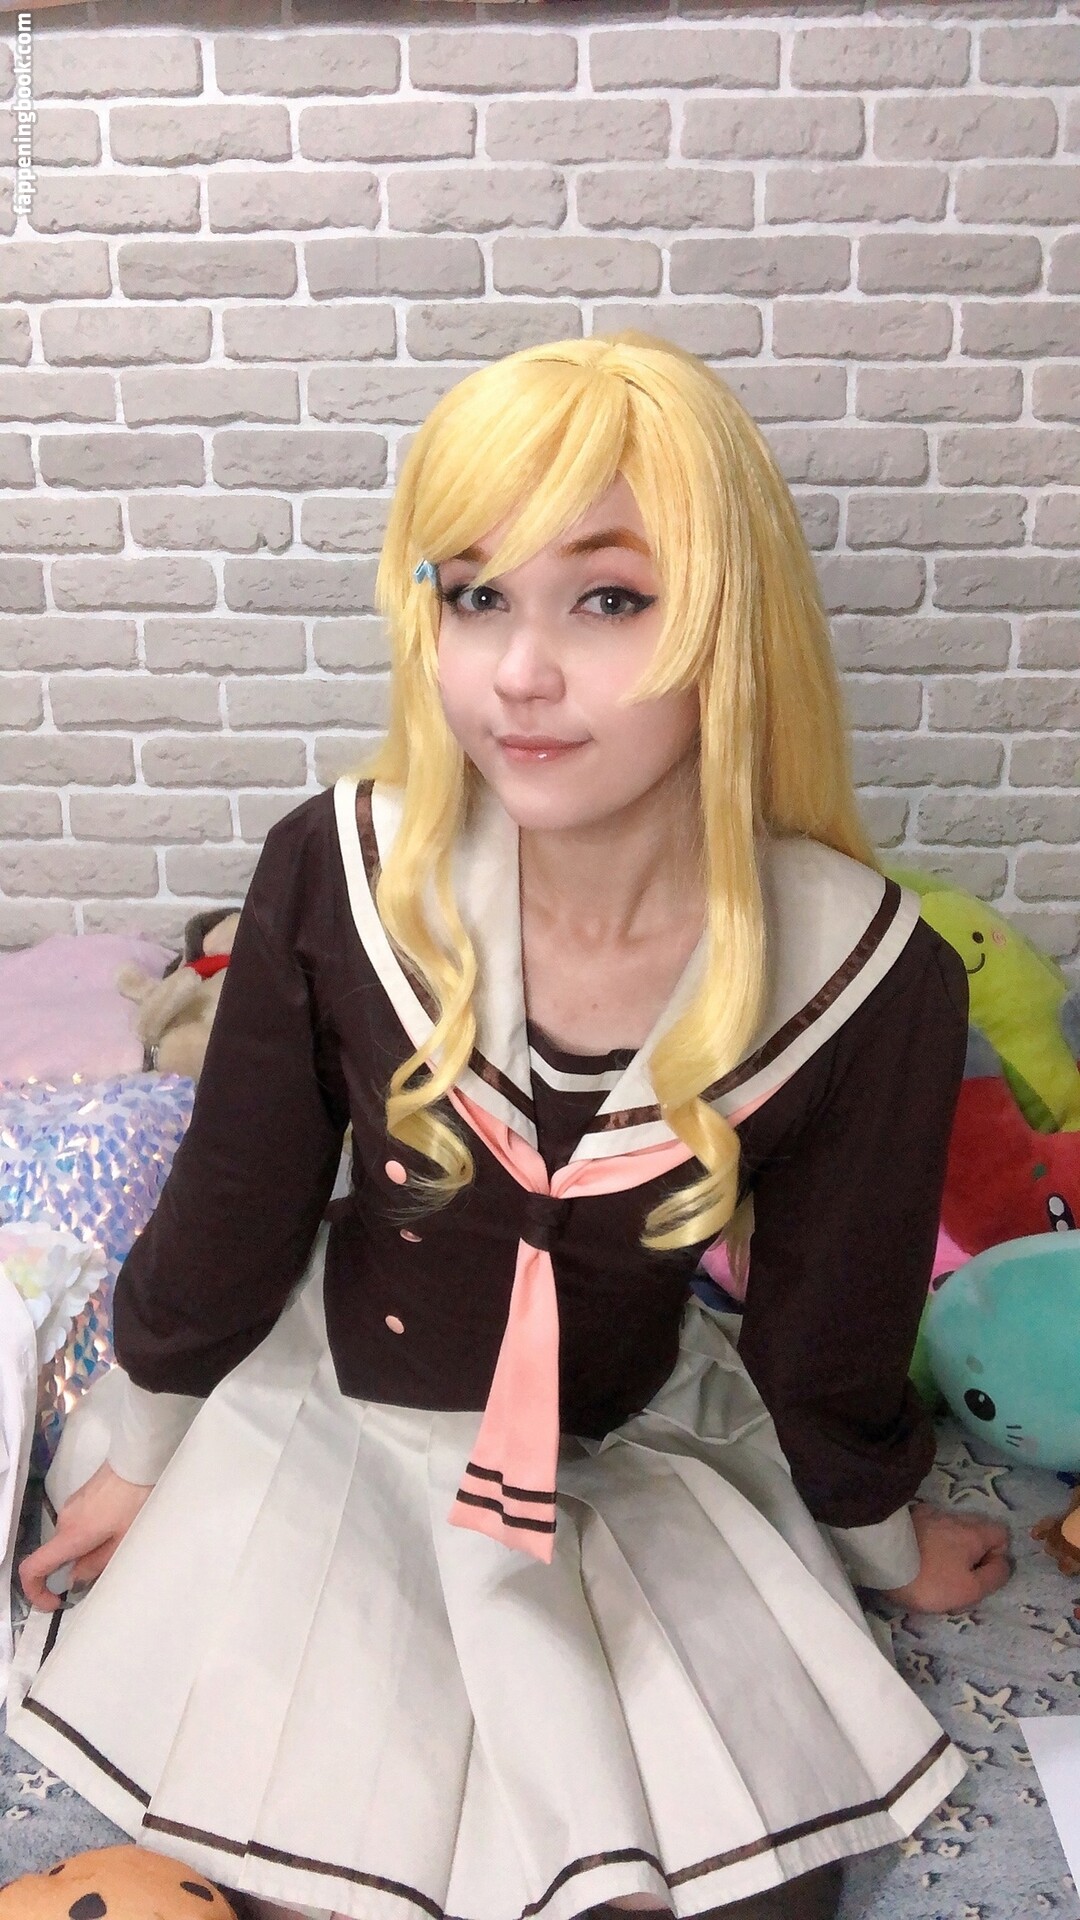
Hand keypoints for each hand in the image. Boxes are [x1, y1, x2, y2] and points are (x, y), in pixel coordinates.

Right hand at [18, 1461, 153, 1612]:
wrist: (139, 1460)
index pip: (33, 1568)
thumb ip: (96, 1565)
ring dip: (86, 1549)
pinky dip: (89, 1534)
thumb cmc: (135, 1500)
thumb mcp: (122, 1541)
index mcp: (71, 1535)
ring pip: (69, 1539)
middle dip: (76, 1568)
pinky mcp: (80, 1497)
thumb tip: (74, 1580)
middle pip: (56, 1555)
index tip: (54, 1601)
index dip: (36, 1592)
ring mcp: (70, 1506)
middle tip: (107, 1566)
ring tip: (119, 1540)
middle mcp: (64, 1520)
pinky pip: (77, 1524)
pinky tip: (116, 1525)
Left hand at [881, 1503, 1011, 1614]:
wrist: (881, 1557)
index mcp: (974, 1532)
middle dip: (973, 1552)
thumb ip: (994, 1576)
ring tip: (934, 1568)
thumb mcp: (970, 1590)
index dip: (997, 1556)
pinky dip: (930, 1538)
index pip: (1001, 1534)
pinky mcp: (909, 1516)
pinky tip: (918, 1553)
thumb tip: (1004, 1562)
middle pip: (977, 1531)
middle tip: (957, 1576)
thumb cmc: (929, 1579)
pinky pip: (930, 1526)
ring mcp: (930, 1513)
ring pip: (952, 1528)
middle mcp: (955, 1516)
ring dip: (950, 1546)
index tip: (979, 1574)